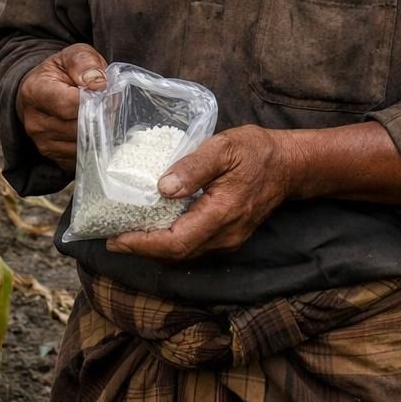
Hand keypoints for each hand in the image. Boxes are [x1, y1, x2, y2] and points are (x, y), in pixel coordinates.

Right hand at [17, 44, 106, 169]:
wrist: (42, 90)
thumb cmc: (61, 71)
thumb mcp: (74, 55)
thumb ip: (86, 63)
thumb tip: (99, 84)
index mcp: (34, 91)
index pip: (68, 104)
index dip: (93, 99)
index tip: (104, 91)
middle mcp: (34, 121)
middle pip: (77, 127)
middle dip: (99, 116)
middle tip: (108, 103)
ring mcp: (42, 142)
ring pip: (82, 144)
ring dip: (98, 131)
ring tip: (99, 114)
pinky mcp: (53, 156)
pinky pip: (81, 156)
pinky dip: (93, 144)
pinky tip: (92, 128)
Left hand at [107, 125, 296, 260]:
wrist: (289, 165)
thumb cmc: (256, 152)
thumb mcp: (224, 147)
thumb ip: (194, 167)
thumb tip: (162, 187)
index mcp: (222, 213)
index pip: (176, 242)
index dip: (143, 244)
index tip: (116, 238)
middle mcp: (225, 235)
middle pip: (176, 254)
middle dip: (142, 248)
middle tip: (111, 237)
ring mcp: (228, 239)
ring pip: (184, 253)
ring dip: (155, 247)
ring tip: (127, 234)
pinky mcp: (228, 236)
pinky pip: (194, 245)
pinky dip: (170, 241)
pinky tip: (155, 227)